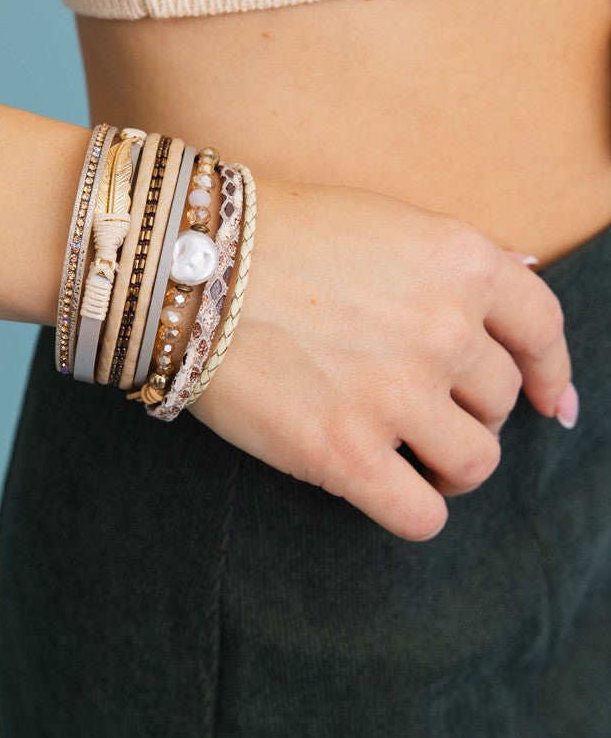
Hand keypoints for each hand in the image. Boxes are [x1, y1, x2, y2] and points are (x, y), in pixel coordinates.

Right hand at [187, 176, 572, 541]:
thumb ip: (459, 259)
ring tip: (415, 458)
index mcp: (460, 264)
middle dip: (471, 412)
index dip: (550, 372)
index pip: (542, 329)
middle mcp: (443, 330)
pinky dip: (417, 512)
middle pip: (500, 401)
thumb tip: (527, 268)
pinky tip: (389, 491)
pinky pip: (421, 516)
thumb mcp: (386, 222)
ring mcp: (396, 395)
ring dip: (451, 467)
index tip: (548, 401)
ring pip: (475, 463)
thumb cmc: (279, 235)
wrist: (186, 265)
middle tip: (426, 412)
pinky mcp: (344, 454)